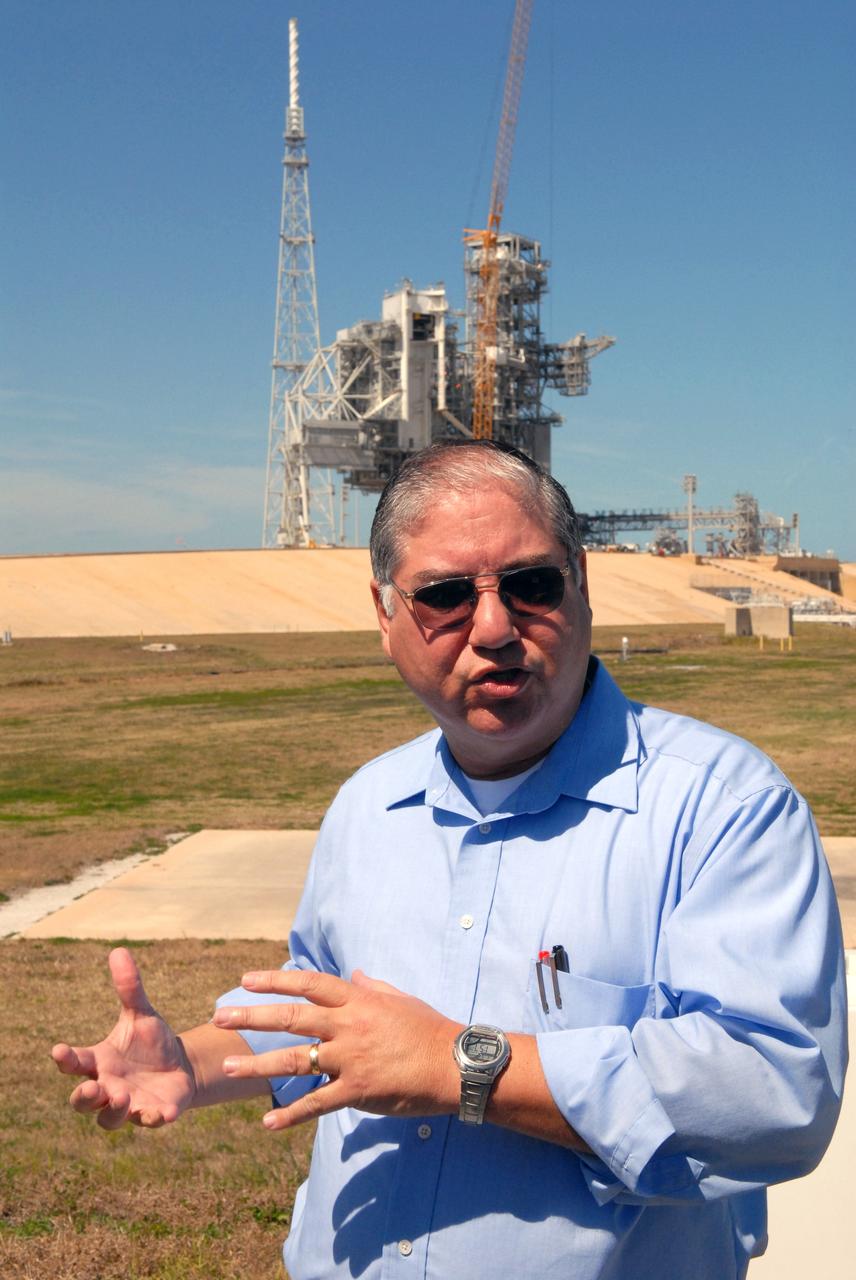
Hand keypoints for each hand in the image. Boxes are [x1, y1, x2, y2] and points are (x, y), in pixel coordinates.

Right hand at [51, 946, 195, 1128]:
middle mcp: (108, 1087)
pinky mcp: (153, 1114)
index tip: (58, 1051)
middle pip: (82, 1102)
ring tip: (122, 1094)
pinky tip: (164, 1113)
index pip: (75, 1063)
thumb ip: (129, 988)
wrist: (181, 1064)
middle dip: (84, 1098)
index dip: (65, 1059)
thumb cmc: (151, 1041)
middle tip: (95, 1087)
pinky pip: (149, 1122)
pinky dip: (154, 1118)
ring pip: (108, 1120)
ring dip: (113, 1110)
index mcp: (100, 1062)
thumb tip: (118, 951)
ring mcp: (129, 1105)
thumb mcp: (141, 1013)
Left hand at [213, 968, 461, 1130]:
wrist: (455, 1064)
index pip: (309, 983)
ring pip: (295, 1060)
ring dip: (258, 1064)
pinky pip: (317, 1103)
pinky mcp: (357, 1090)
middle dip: (253, 1016)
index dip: (276, 980)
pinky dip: (291, 1114)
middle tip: (220, 1016)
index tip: (246, 980)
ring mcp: (351, 1058)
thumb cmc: (430, 1029)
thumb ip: (373, 986)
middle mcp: (349, 1025)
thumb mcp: (401, 999)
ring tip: (229, 1067)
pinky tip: (268, 1122)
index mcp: (358, 1000)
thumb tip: (355, 973)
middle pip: (292, 1017)